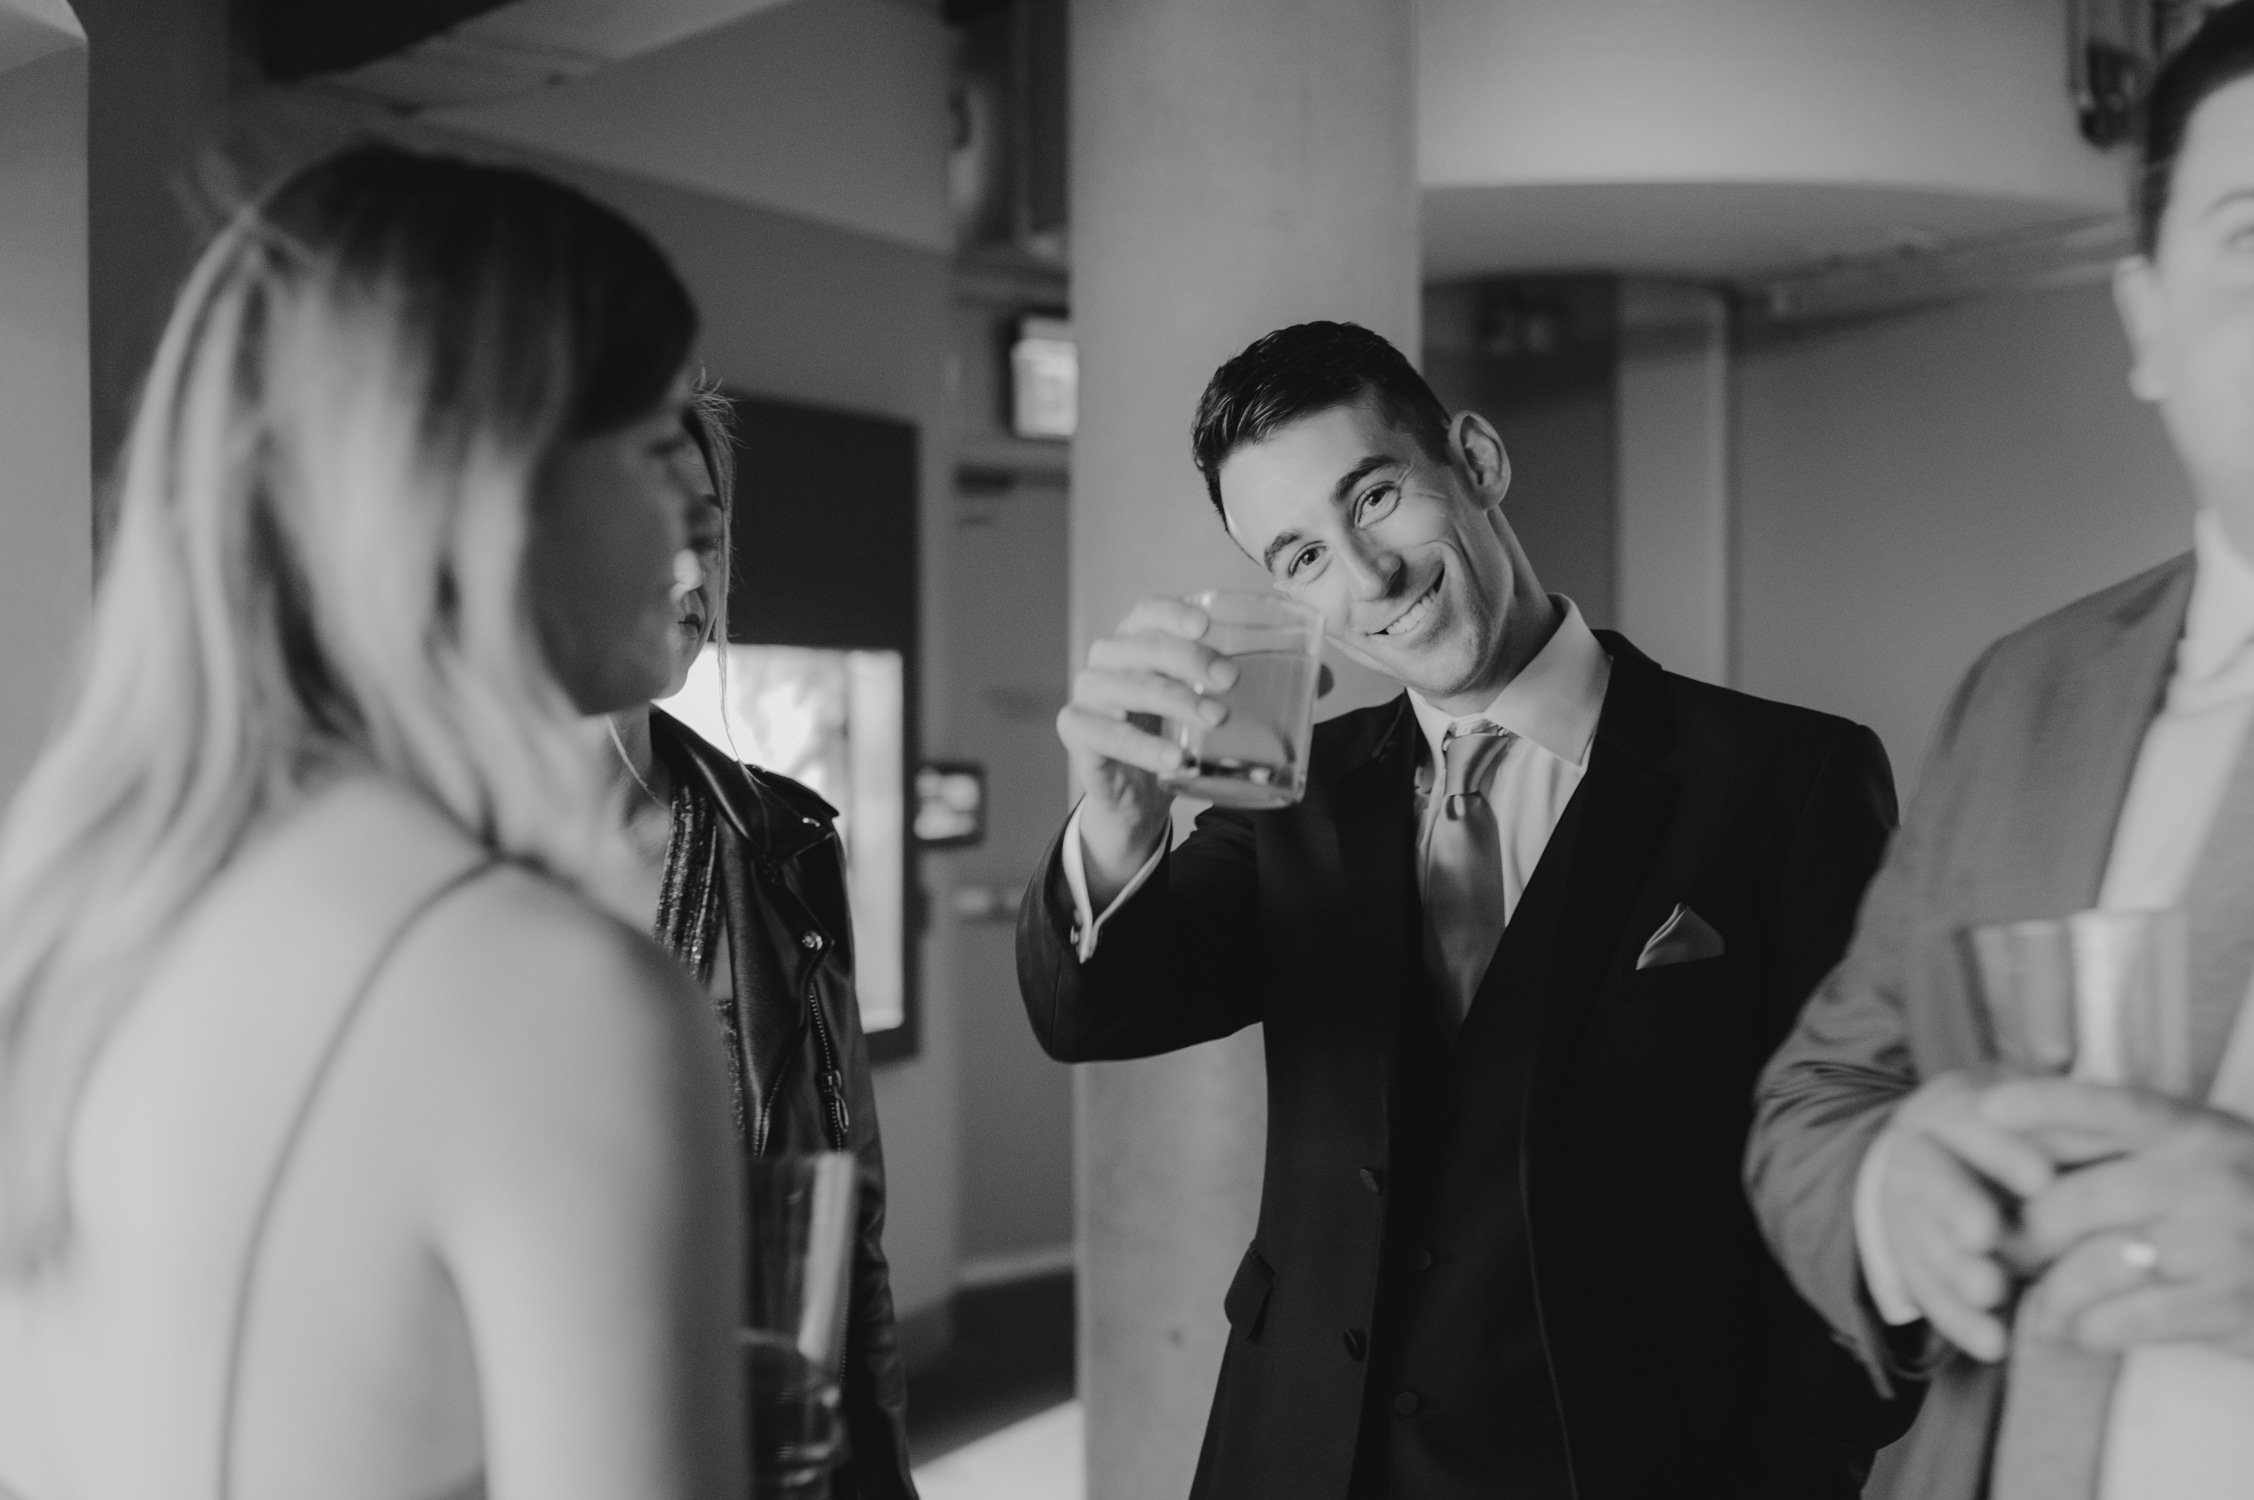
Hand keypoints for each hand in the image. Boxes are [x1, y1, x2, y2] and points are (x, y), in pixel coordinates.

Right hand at [1056, 596, 1236, 900]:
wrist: (1139, 795)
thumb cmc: (1178, 733)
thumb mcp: (1215, 704)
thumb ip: (1266, 685)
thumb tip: (1325, 678)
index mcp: (1139, 640)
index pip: (1148, 610)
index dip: (1174, 612)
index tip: (1208, 625)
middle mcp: (1108, 660)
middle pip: (1142, 645)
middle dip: (1189, 659)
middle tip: (1230, 682)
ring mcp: (1088, 695)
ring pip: (1126, 686)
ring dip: (1173, 699)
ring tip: (1214, 719)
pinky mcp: (1077, 732)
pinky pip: (1104, 733)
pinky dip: (1142, 746)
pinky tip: (1176, 760)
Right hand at [1873, 1071, 2058, 1360]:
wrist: (1939, 1156)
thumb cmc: (2010, 1129)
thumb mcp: (2020, 1101)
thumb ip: (2046, 1101)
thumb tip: (2065, 1061)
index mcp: (1946, 1108)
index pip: (1963, 1121)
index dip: (1997, 1149)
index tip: (2041, 1179)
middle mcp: (1915, 1155)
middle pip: (1928, 1182)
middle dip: (1957, 1211)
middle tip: (1989, 1240)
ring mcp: (1903, 1209)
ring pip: (1918, 1239)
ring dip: (1953, 1271)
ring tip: (1992, 1297)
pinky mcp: (1906, 1256)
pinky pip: (1925, 1291)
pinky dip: (1957, 1320)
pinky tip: (1991, 1343)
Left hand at [1984, 1078, 2253, 1358]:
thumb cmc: (2246, 1197)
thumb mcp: (2200, 1150)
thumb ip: (2122, 1143)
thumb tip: (2014, 1137)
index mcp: (2191, 1130)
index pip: (2106, 1107)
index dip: (2043, 1104)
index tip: (1984, 1108)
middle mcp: (2204, 1178)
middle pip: (2072, 1202)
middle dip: (2021, 1234)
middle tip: (1994, 1253)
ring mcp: (2220, 1241)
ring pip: (2091, 1266)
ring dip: (2049, 1293)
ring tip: (2034, 1304)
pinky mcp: (2232, 1304)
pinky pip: (2128, 1319)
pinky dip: (2088, 1328)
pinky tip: (2079, 1330)